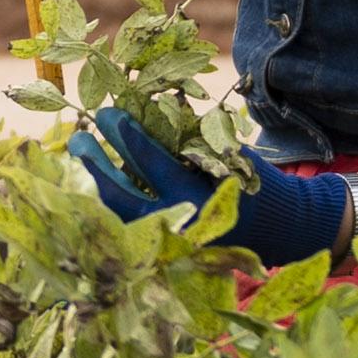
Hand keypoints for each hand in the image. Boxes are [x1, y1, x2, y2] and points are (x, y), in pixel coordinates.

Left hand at [73, 110, 356, 259]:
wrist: (278, 229)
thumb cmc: (254, 181)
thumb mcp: (228, 153)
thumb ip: (189, 137)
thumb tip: (142, 106)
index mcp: (203, 200)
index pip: (156, 167)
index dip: (129, 139)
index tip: (109, 114)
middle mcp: (182, 227)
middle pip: (126, 198)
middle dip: (99, 166)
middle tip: (79, 137)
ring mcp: (170, 244)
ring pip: (120, 216)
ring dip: (97, 183)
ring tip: (81, 153)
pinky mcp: (164, 251)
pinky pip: (128, 225)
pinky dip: (111, 201)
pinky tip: (97, 176)